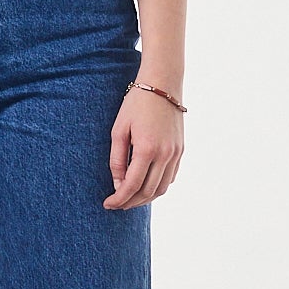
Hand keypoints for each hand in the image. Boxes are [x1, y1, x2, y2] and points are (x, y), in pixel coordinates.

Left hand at [104, 84, 183, 208]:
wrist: (163, 84)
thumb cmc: (136, 104)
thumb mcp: (119, 130)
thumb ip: (117, 159)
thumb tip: (118, 184)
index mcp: (147, 149)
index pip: (132, 186)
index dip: (119, 199)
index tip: (108, 204)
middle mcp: (165, 155)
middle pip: (148, 191)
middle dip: (131, 202)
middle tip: (117, 204)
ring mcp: (176, 153)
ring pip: (162, 188)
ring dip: (146, 198)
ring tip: (130, 199)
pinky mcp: (181, 150)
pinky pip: (170, 177)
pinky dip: (158, 186)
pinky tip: (146, 186)